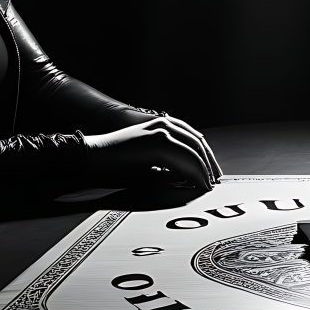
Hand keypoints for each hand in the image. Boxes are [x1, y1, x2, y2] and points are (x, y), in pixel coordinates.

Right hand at [84, 115, 220, 189]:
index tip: (211, 172)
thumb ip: (167, 165)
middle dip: (209, 162)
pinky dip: (195, 171)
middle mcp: (165, 124)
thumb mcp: (148, 162)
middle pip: (198, 142)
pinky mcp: (158, 140)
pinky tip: (199, 182)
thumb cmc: (117, 162)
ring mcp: (162, 130)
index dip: (205, 156)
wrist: (94, 156)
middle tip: (215, 180)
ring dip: (204, 169)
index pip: (193, 139)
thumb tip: (185, 177)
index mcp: (163, 125)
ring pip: (194, 150)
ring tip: (208, 185)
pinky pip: (184, 157)